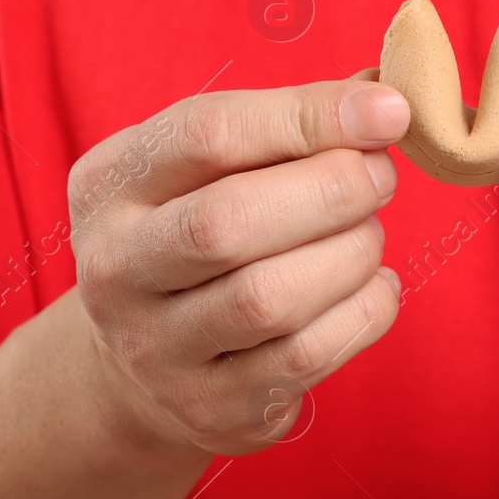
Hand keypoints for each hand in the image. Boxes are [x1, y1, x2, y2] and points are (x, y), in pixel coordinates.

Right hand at [68, 79, 408, 455]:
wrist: (144, 366)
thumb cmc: (201, 232)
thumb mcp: (213, 168)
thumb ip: (290, 122)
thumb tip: (387, 91)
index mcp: (109, 184)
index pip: (207, 134)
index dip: (310, 116)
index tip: (388, 111)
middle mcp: (115, 269)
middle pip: (228, 223)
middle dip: (332, 190)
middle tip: (381, 176)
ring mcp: (156, 349)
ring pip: (270, 298)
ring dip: (351, 254)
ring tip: (369, 233)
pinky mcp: (210, 408)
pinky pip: (306, 356)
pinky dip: (364, 311)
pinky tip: (373, 286)